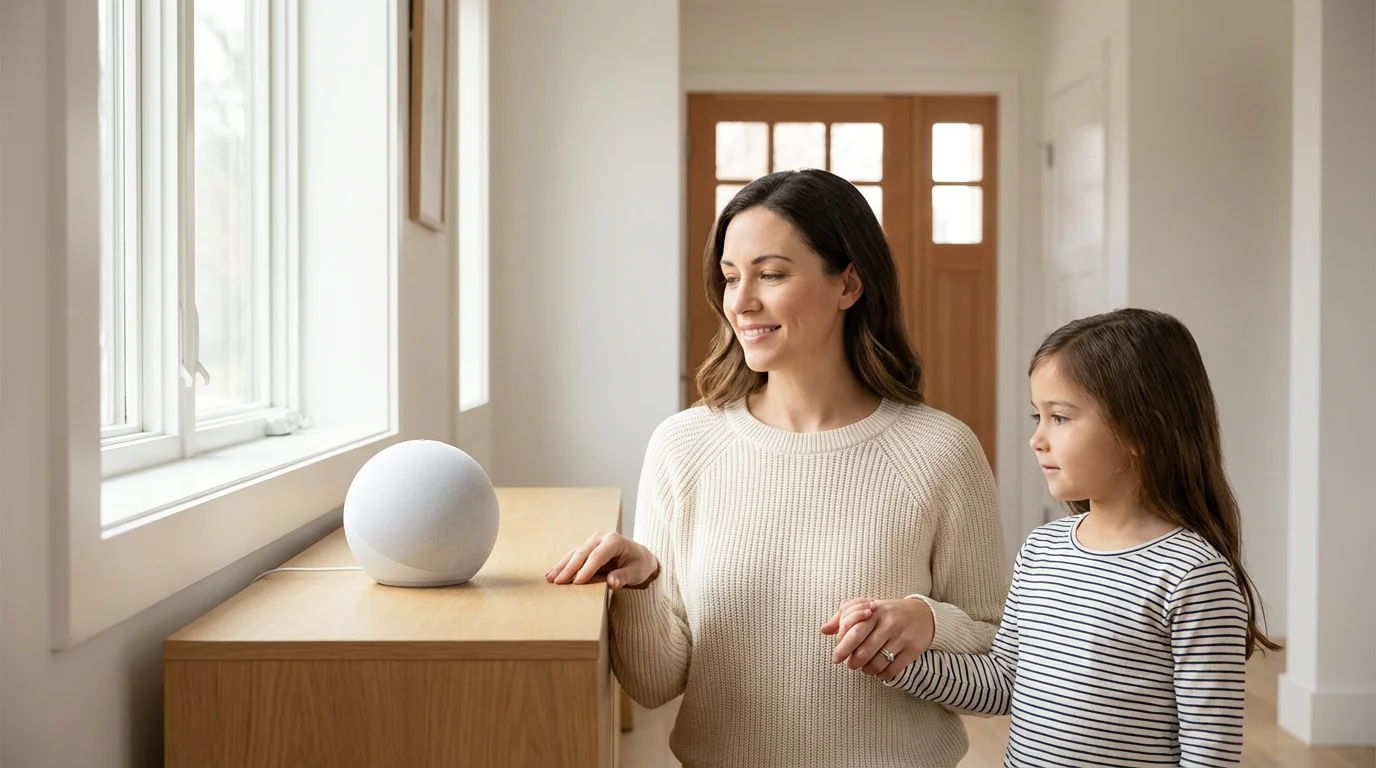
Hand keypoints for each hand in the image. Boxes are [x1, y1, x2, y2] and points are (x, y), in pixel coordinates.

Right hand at [545, 531, 659, 589]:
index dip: (586, 569)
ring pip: (574, 553)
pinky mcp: (587, 549)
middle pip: (582, 553)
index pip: (598, 556)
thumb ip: (624, 577)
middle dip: (569, 568)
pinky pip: (573, 556)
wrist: (640, 558)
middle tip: (558, 582)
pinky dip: (563, 565)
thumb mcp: (636, 572)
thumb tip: (612, 582)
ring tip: (550, 579)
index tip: (577, 582)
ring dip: (562, 566)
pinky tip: (552, 574)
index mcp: (614, 541)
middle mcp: (601, 538)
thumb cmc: (639, 565)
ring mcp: (592, 542)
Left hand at [821, 597, 934, 680]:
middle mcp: (888, 624)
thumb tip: (823, 630)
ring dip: (867, 671)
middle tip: (850, 665)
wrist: (924, 614)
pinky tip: (879, 672)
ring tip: (864, 669)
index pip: (853, 632)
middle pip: (863, 652)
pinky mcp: (913, 649)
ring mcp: (901, 637)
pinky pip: (893, 669)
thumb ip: (843, 617)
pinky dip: (882, 675)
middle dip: (852, 663)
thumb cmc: (888, 612)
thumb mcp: (867, 608)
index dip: (842, 648)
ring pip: (877, 663)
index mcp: (874, 612)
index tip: (836, 657)